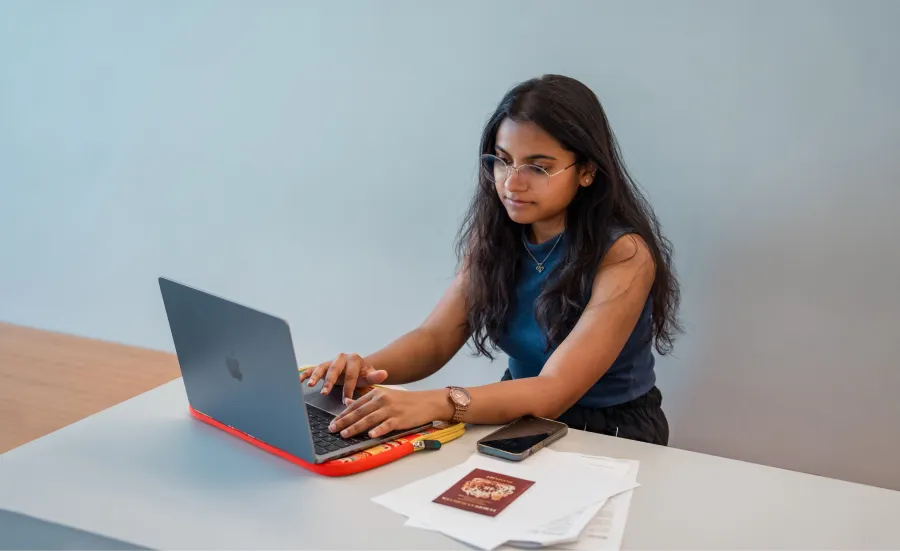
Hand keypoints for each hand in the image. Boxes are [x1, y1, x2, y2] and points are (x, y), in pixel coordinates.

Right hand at [299, 353, 388, 404]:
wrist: (358, 368)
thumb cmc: (363, 374)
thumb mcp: (369, 376)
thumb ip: (375, 376)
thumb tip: (384, 374)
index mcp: (354, 359)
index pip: (350, 375)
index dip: (349, 388)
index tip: (346, 400)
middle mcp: (341, 358)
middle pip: (334, 369)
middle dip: (329, 381)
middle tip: (325, 392)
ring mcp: (330, 361)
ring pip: (322, 367)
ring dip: (315, 376)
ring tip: (310, 385)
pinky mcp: (322, 366)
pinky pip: (312, 368)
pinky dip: (305, 373)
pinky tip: (299, 380)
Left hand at [328, 388, 452, 438]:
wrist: (426, 402)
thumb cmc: (405, 401)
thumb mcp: (385, 396)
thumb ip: (367, 400)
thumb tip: (348, 403)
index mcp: (376, 393)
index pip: (355, 405)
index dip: (342, 414)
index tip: (333, 422)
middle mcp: (382, 399)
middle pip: (359, 412)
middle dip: (344, 421)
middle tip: (332, 429)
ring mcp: (391, 409)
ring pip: (369, 419)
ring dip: (356, 427)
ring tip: (345, 434)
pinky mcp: (400, 418)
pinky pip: (387, 425)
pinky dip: (379, 430)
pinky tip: (371, 435)